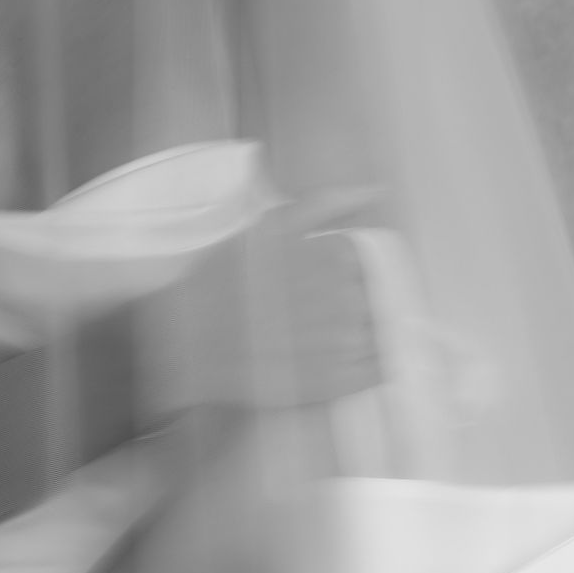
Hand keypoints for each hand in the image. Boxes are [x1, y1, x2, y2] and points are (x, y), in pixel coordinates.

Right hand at [137, 196, 383, 421]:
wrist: (188, 336)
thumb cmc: (224, 276)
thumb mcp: (273, 224)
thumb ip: (329, 203)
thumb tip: (378, 191)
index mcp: (340, 255)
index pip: (376, 265)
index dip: (356, 277)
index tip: (331, 287)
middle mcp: (350, 296)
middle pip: (382, 299)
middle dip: (361, 305)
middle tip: (321, 315)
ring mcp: (346, 342)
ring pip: (385, 335)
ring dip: (369, 335)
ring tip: (327, 338)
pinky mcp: (336, 381)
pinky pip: (379, 371)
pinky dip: (375, 365)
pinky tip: (347, 362)